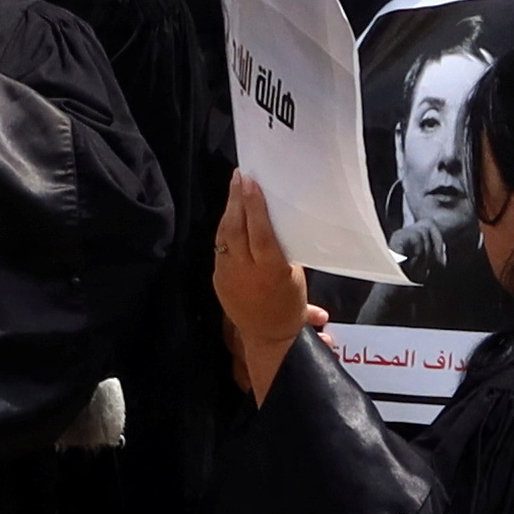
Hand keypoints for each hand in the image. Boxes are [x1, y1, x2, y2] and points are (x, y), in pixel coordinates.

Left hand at [213, 176, 325, 403]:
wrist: (267, 337)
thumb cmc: (289, 305)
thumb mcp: (296, 277)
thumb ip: (287, 251)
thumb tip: (284, 220)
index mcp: (271, 271)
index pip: (260, 233)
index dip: (254, 206)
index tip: (251, 182)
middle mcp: (246, 271)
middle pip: (237, 229)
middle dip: (237, 200)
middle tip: (240, 176)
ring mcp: (227, 274)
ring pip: (224, 235)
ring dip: (229, 210)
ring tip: (235, 188)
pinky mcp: (217, 277)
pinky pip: (220, 247)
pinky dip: (226, 229)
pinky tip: (231, 214)